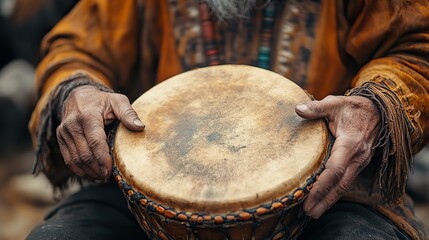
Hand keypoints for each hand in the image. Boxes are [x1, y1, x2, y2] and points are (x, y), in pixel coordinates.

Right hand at [56, 85, 144, 179]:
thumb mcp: (117, 101)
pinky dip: (79, 169)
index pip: (95, 142)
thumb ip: (128, 113)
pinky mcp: (60, 138)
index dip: (103, 159)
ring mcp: (64, 132)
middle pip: (84, 154)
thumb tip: (140, 127)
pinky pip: (68, 159)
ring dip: (89, 171)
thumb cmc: (102, 101)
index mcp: (88, 116)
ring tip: (102, 177)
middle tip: (109, 177)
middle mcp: (72, 124)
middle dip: (97, 169)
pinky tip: (91, 174)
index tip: (111, 170)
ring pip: (75, 159)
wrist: (78, 95)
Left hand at [295, 95, 379, 218]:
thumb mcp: (336, 103)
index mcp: (350, 143)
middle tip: (308, 212)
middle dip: (324, 199)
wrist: (380, 111)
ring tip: (313, 212)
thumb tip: (297, 109)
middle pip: (340, 184)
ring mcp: (360, 162)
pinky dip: (335, 192)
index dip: (322, 184)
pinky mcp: (358, 164)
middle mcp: (357, 157)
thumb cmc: (354, 107)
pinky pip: (346, 181)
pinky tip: (325, 200)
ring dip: (330, 200)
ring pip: (344, 185)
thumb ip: (317, 108)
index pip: (335, 169)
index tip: (309, 196)